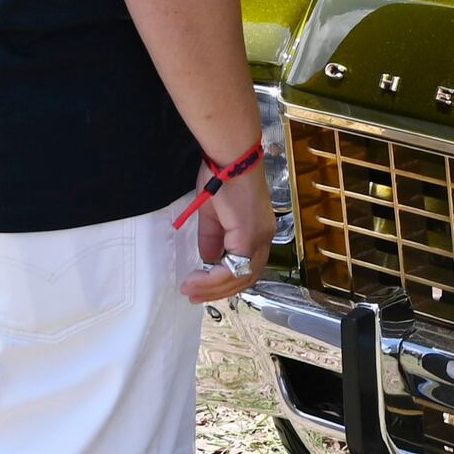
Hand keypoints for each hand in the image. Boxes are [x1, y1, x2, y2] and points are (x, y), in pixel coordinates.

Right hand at [181, 157, 275, 303]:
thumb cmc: (222, 177)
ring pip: (241, 277)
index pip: (247, 267)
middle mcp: (264, 237)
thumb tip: (208, 261)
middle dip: (218, 291)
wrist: (229, 157)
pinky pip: (232, 267)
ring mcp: (259, 237)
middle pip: (246, 278)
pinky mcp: (249, 236)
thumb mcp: (213, 215)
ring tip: (189, 289)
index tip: (201, 287)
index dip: (226, 281)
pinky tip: (195, 279)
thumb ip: (212, 239)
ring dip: (213, 288)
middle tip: (193, 296)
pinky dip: (213, 278)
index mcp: (258, 231)